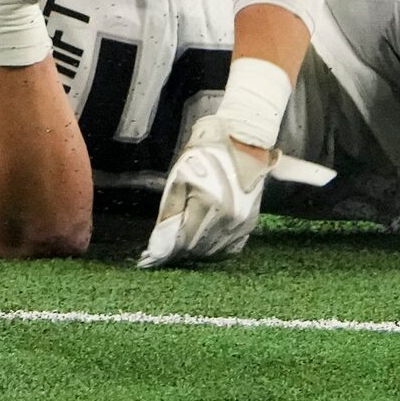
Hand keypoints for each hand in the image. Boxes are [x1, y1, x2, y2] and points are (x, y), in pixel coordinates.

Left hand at [139, 115, 332, 269]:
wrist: (241, 143)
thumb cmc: (206, 154)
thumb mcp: (179, 176)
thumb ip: (169, 210)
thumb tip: (159, 240)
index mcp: (210, 204)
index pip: (182, 240)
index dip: (165, 250)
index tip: (150, 258)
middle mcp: (229, 218)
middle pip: (197, 250)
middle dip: (177, 252)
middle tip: (162, 250)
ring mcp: (242, 223)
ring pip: (213, 252)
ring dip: (194, 252)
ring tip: (179, 246)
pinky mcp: (249, 224)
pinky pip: (229, 248)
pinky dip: (213, 249)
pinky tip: (201, 243)